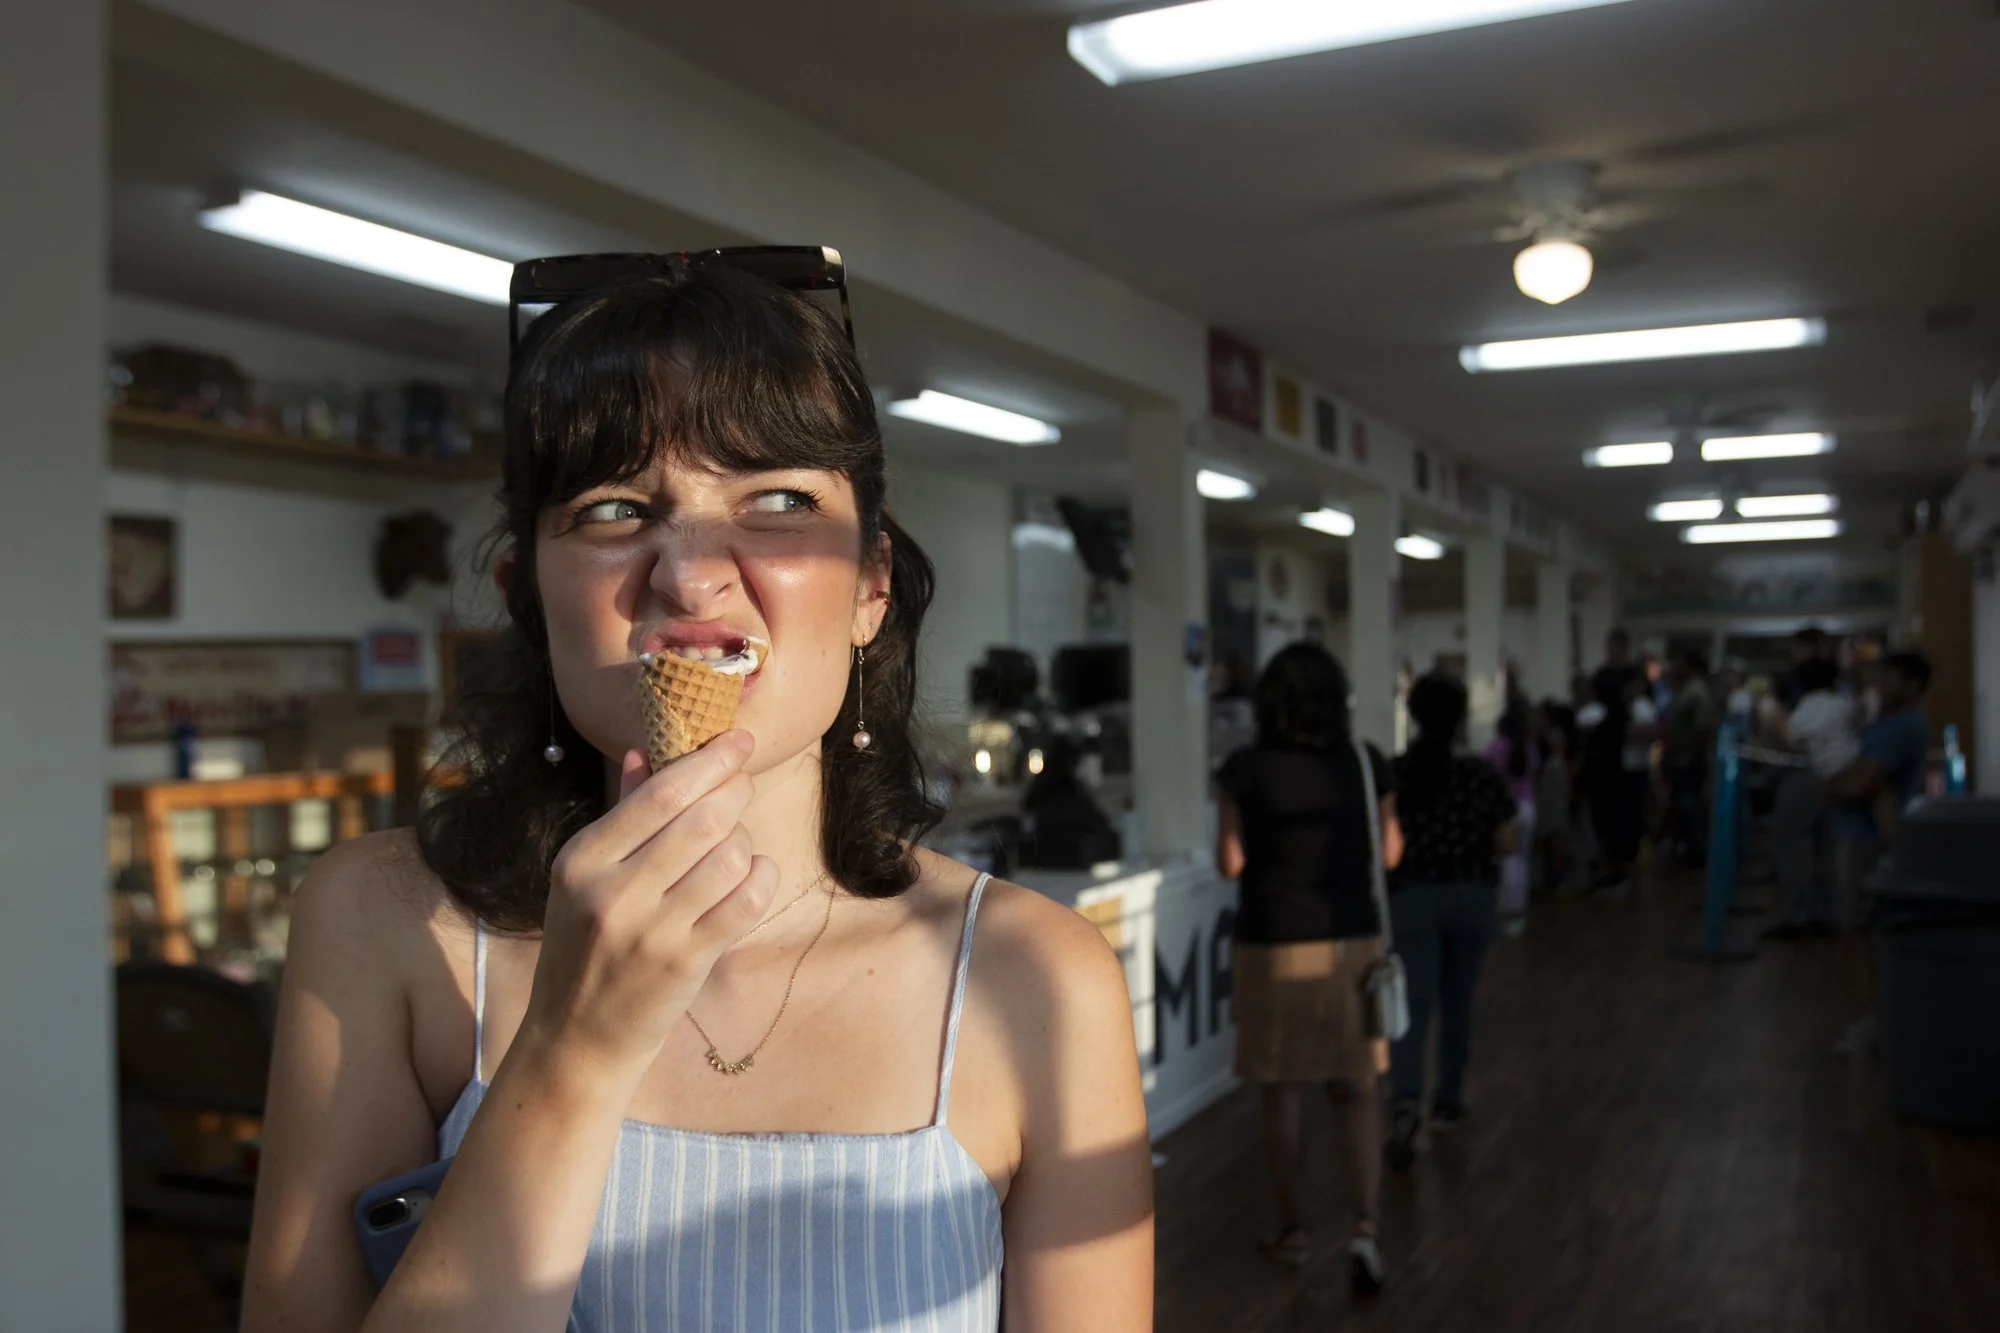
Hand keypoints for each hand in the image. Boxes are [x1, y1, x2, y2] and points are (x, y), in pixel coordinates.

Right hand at [516, 731, 777, 1079]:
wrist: (577, 1036)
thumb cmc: (585, 946)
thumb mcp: (583, 879)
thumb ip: (620, 816)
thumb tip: (644, 752)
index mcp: (582, 859)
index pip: (661, 792)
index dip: (711, 760)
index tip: (740, 741)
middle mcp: (613, 892)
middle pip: (704, 818)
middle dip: (737, 793)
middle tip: (742, 789)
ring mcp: (651, 930)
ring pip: (732, 857)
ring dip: (746, 842)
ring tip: (734, 848)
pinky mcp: (686, 962)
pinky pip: (748, 901)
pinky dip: (762, 878)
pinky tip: (752, 877)